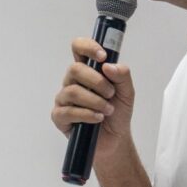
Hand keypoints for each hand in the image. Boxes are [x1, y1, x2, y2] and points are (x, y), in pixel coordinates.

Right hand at [51, 37, 134, 157]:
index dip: (88, 47)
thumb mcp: (127, 92)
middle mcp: (72, 82)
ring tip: (108, 110)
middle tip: (110, 93)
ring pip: (72, 91)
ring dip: (95, 101)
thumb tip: (108, 66)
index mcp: (87, 71)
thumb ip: (122, 76)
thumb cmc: (117, 113)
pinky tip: (98, 118)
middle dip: (96, 81)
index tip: (102, 57)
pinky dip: (87, 114)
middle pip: (75, 69)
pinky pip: (68, 111)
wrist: (115, 139)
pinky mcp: (60, 117)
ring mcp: (64, 99)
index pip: (78, 48)